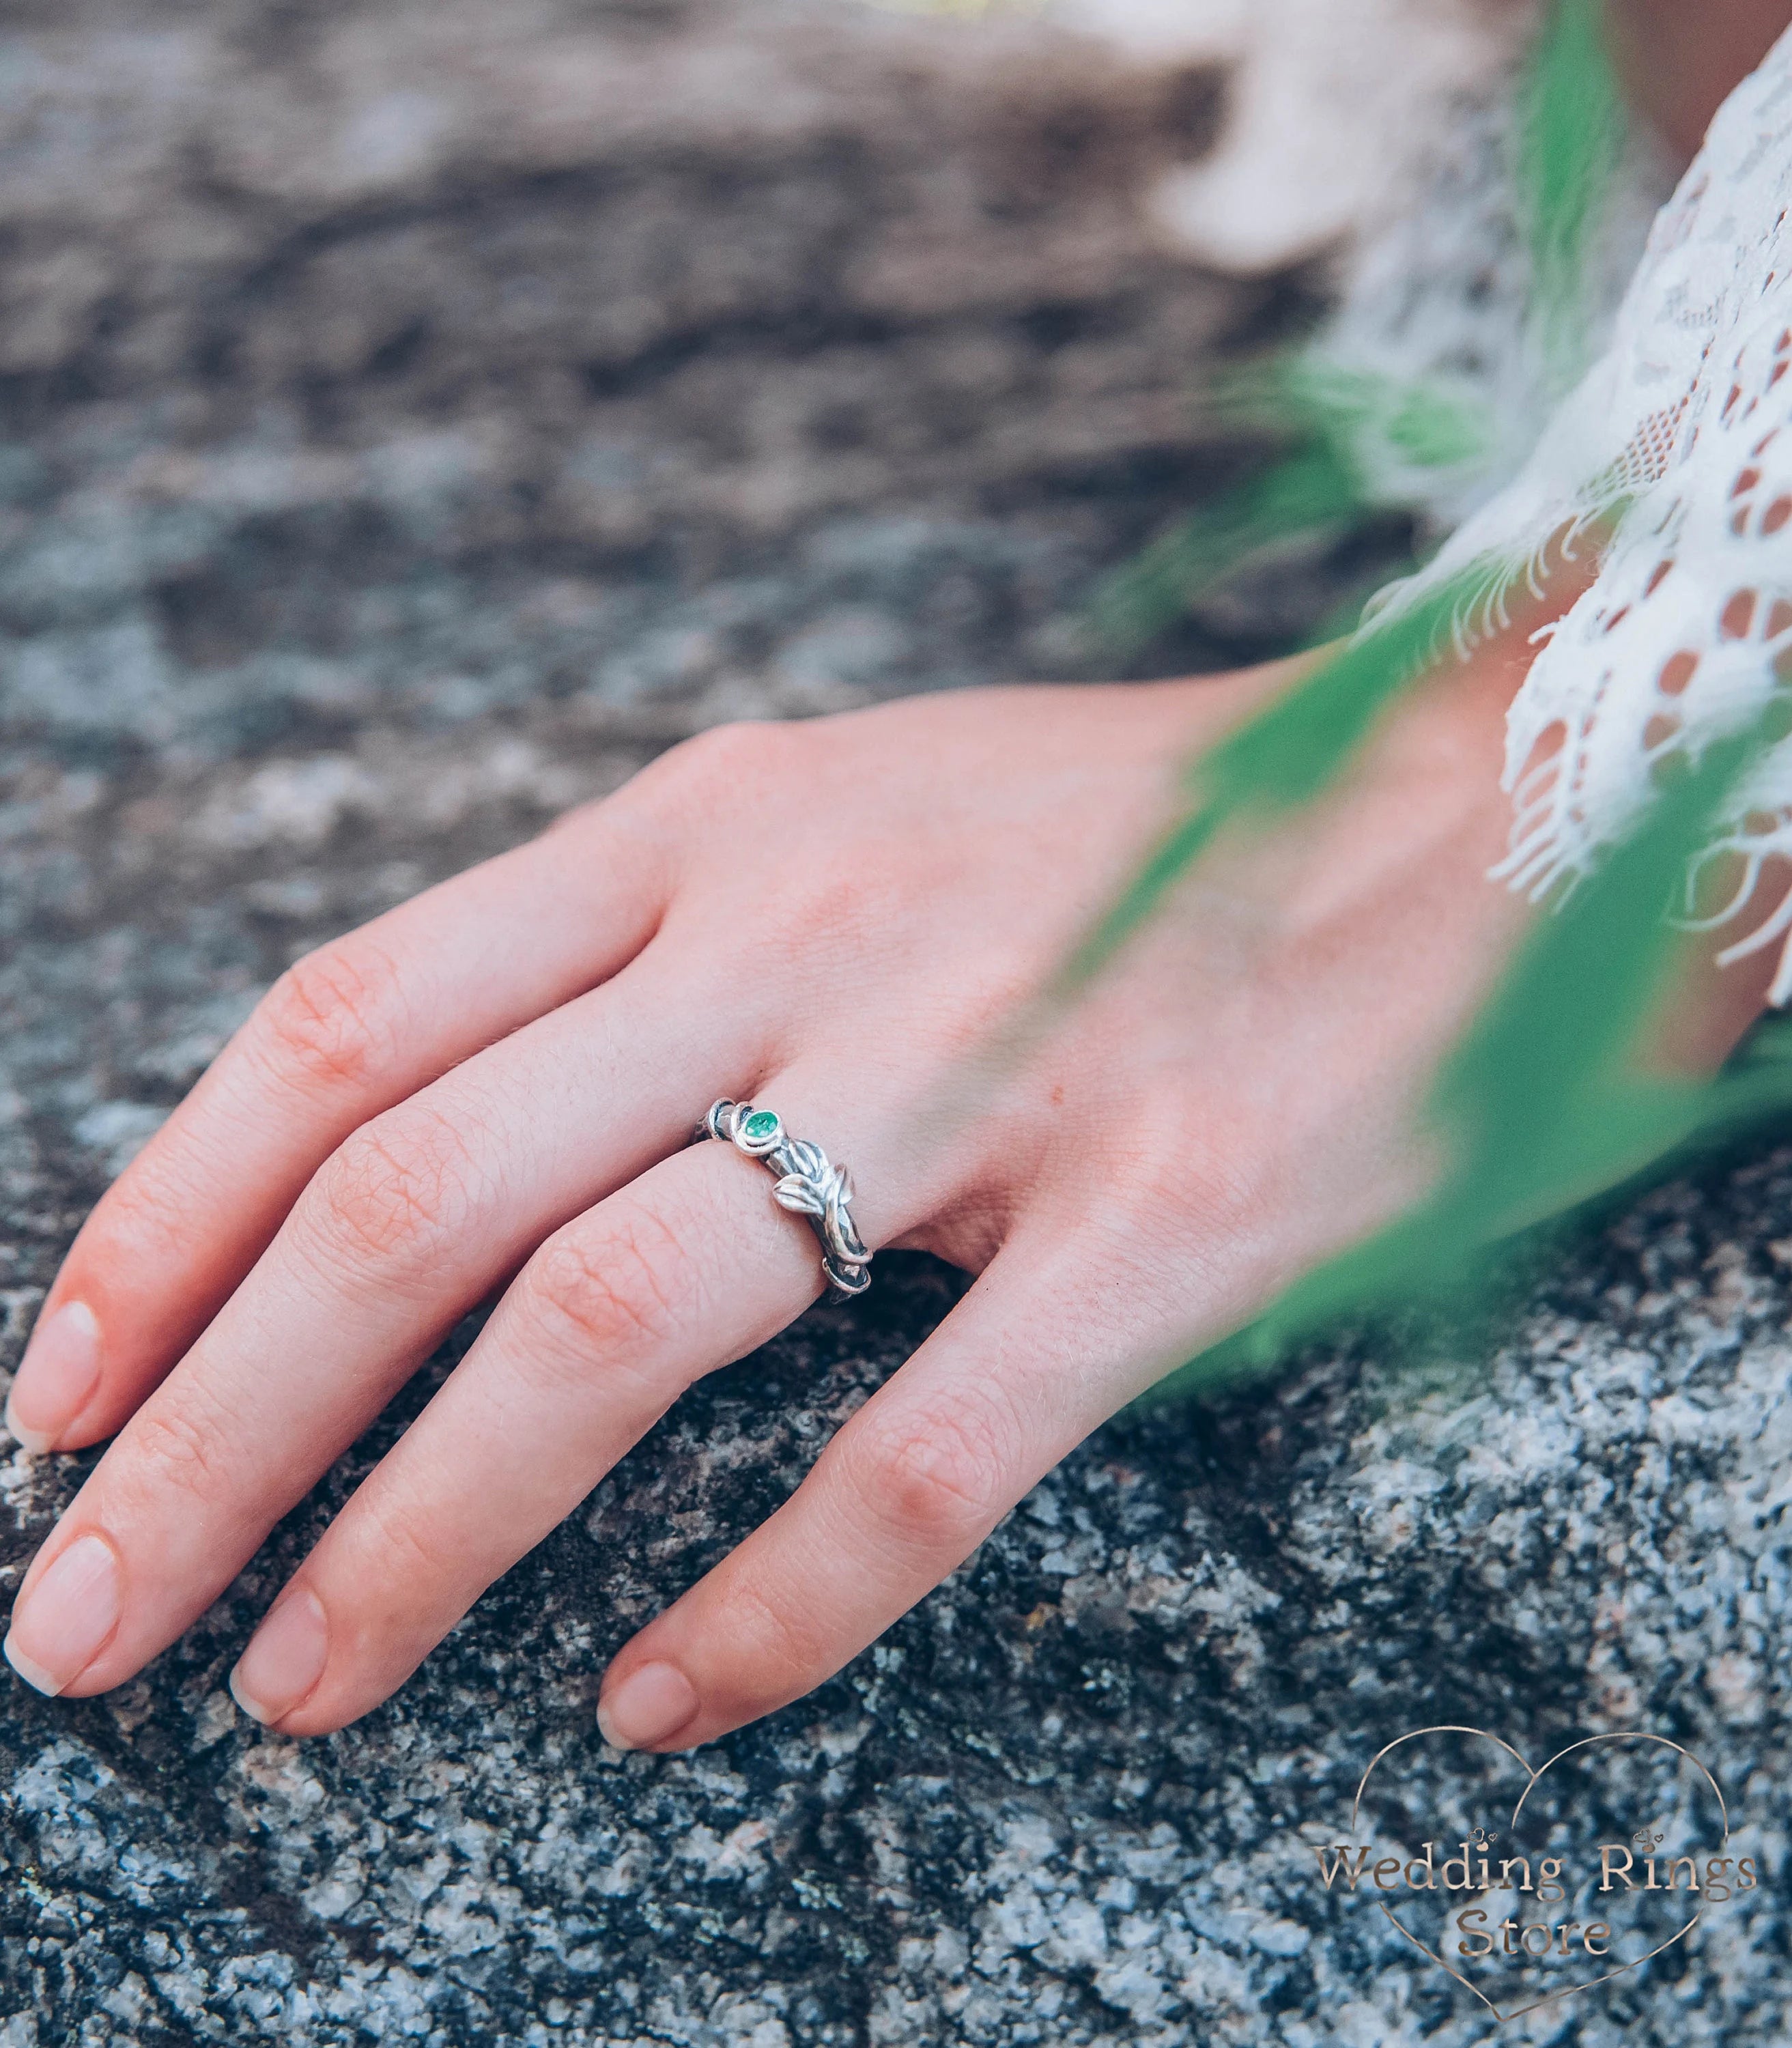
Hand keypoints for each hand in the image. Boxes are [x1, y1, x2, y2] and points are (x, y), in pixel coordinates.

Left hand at [4, 649, 1539, 1746]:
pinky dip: (765, 1609)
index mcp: (708, 830)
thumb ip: (637, 951)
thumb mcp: (841, 820)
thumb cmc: (1118, 837)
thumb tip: (417, 1143)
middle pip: (418, 1195)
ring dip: (418, 1535)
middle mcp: (806, 933)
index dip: (165, 1220)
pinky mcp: (1157, 1220)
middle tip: (94, 1617)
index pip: (347, 1022)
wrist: (1459, 801)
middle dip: (218, 1426)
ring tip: (307, 1683)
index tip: (58, 1396)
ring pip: (612, 1328)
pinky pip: (913, 1455)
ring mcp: (984, 1071)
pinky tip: (660, 1699)